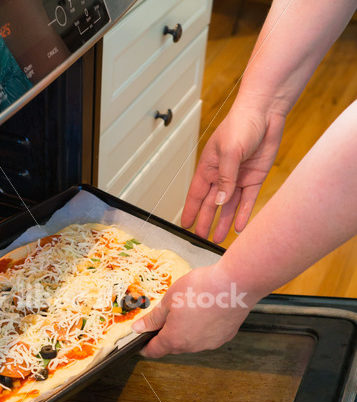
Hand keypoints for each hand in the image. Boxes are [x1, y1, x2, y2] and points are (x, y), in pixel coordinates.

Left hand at [132, 264, 254, 357]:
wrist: (236, 285)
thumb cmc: (201, 289)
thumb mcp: (169, 299)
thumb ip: (153, 317)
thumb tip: (139, 328)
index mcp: (174, 339)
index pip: (154, 351)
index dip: (145, 347)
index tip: (141, 343)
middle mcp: (192, 347)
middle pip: (173, 346)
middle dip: (166, 335)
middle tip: (165, 317)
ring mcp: (210, 343)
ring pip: (191, 342)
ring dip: (185, 331)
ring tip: (188, 309)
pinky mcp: (225, 337)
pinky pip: (207, 336)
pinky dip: (202, 328)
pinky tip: (204, 312)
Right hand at [181, 105, 285, 242]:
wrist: (266, 113)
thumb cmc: (241, 124)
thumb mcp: (230, 151)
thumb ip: (225, 178)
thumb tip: (219, 201)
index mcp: (209, 167)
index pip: (196, 193)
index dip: (190, 210)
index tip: (185, 225)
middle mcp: (222, 175)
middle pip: (211, 203)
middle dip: (206, 220)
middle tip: (201, 238)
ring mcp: (238, 178)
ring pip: (228, 205)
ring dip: (224, 222)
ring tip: (218, 239)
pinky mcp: (254, 178)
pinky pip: (247, 200)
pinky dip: (243, 214)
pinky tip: (239, 227)